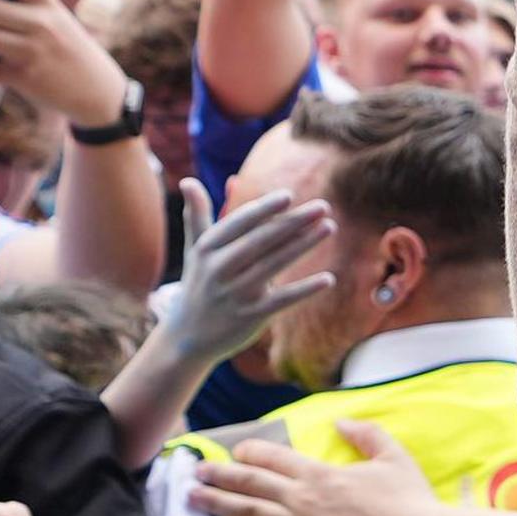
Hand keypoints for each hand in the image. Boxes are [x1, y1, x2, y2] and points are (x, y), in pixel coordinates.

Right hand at [154, 181, 336, 369]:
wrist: (187, 335)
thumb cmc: (199, 283)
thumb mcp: (195, 250)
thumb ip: (197, 215)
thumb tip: (188, 180)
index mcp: (208, 248)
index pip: (240, 223)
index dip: (264, 210)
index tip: (289, 196)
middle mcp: (220, 269)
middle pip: (262, 241)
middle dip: (293, 222)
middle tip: (323, 206)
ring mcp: (235, 294)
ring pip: (274, 265)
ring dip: (304, 245)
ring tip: (329, 227)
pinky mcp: (251, 317)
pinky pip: (282, 300)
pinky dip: (305, 290)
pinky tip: (328, 279)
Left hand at [196, 414, 438, 515]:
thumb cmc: (411, 501)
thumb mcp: (393, 457)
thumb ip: (366, 434)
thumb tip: (340, 421)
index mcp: (322, 474)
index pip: (275, 458)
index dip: (251, 453)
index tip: (235, 452)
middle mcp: (304, 500)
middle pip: (253, 483)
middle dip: (221, 475)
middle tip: (197, 470)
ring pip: (250, 514)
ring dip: (218, 504)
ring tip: (192, 498)